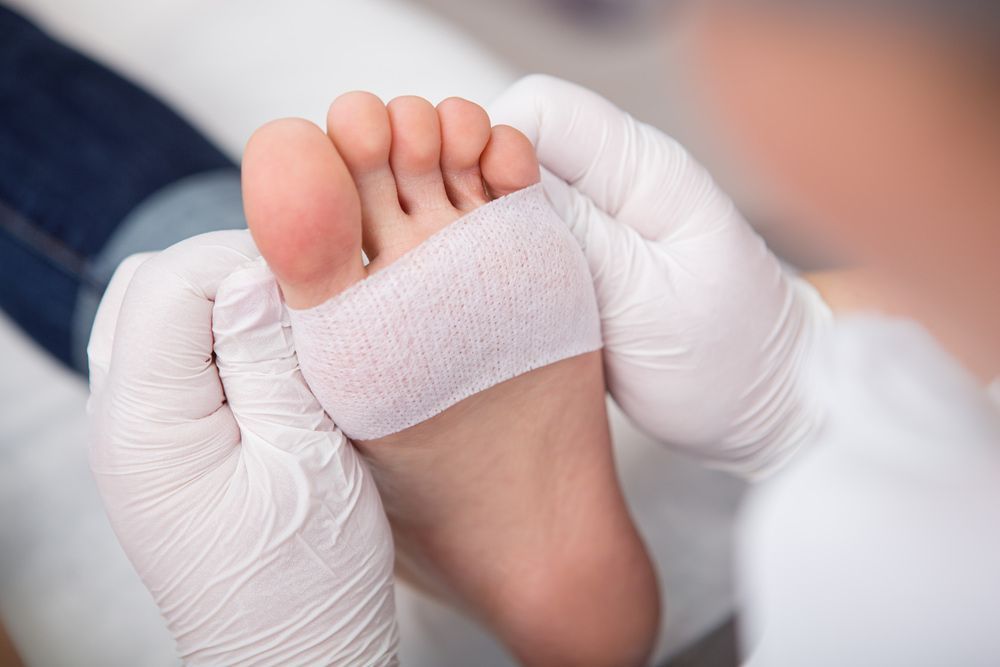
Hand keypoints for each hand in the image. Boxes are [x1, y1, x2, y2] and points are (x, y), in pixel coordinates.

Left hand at [87, 231, 397, 664]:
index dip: (249, 261)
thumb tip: (256, 271)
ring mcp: (132, 433)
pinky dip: (215, 337)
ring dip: (222, 304)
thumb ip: (271, 359)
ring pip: (155, 313)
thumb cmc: (308, 577)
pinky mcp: (158, 445)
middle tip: (305, 306)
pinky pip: (169, 355)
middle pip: (151, 285)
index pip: (173, 280)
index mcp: (144, 422)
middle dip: (231, 273)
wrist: (292, 656)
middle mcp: (117, 420)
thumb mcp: (307, 458)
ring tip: (290, 334)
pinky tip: (268, 364)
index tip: (316, 288)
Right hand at [491, 75, 830, 476]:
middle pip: (512, 146)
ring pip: (508, 196)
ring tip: (490, 289)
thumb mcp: (644, 297)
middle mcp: (615, 181)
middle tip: (477, 265)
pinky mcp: (583, 260)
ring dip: (486, 235)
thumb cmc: (724, 355)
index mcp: (642, 168)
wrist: (763, 404)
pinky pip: (522, 242)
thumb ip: (572, 234)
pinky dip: (501, 266)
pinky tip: (503, 303)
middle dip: (478, 193)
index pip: (538, 110)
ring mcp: (597, 221)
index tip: (480, 214)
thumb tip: (495, 182)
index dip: (491, 151)